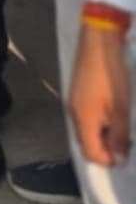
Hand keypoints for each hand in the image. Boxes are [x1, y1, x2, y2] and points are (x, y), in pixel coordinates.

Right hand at [70, 24, 131, 166]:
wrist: (99, 42)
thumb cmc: (112, 75)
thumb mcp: (122, 108)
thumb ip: (120, 137)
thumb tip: (118, 161)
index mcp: (83, 118)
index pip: (92, 154)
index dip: (110, 160)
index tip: (128, 152)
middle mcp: (74, 113)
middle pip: (88, 144)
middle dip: (108, 148)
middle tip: (129, 139)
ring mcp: (74, 102)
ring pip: (88, 131)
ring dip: (105, 135)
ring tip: (124, 125)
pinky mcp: (78, 94)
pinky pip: (88, 118)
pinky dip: (101, 122)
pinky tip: (114, 112)